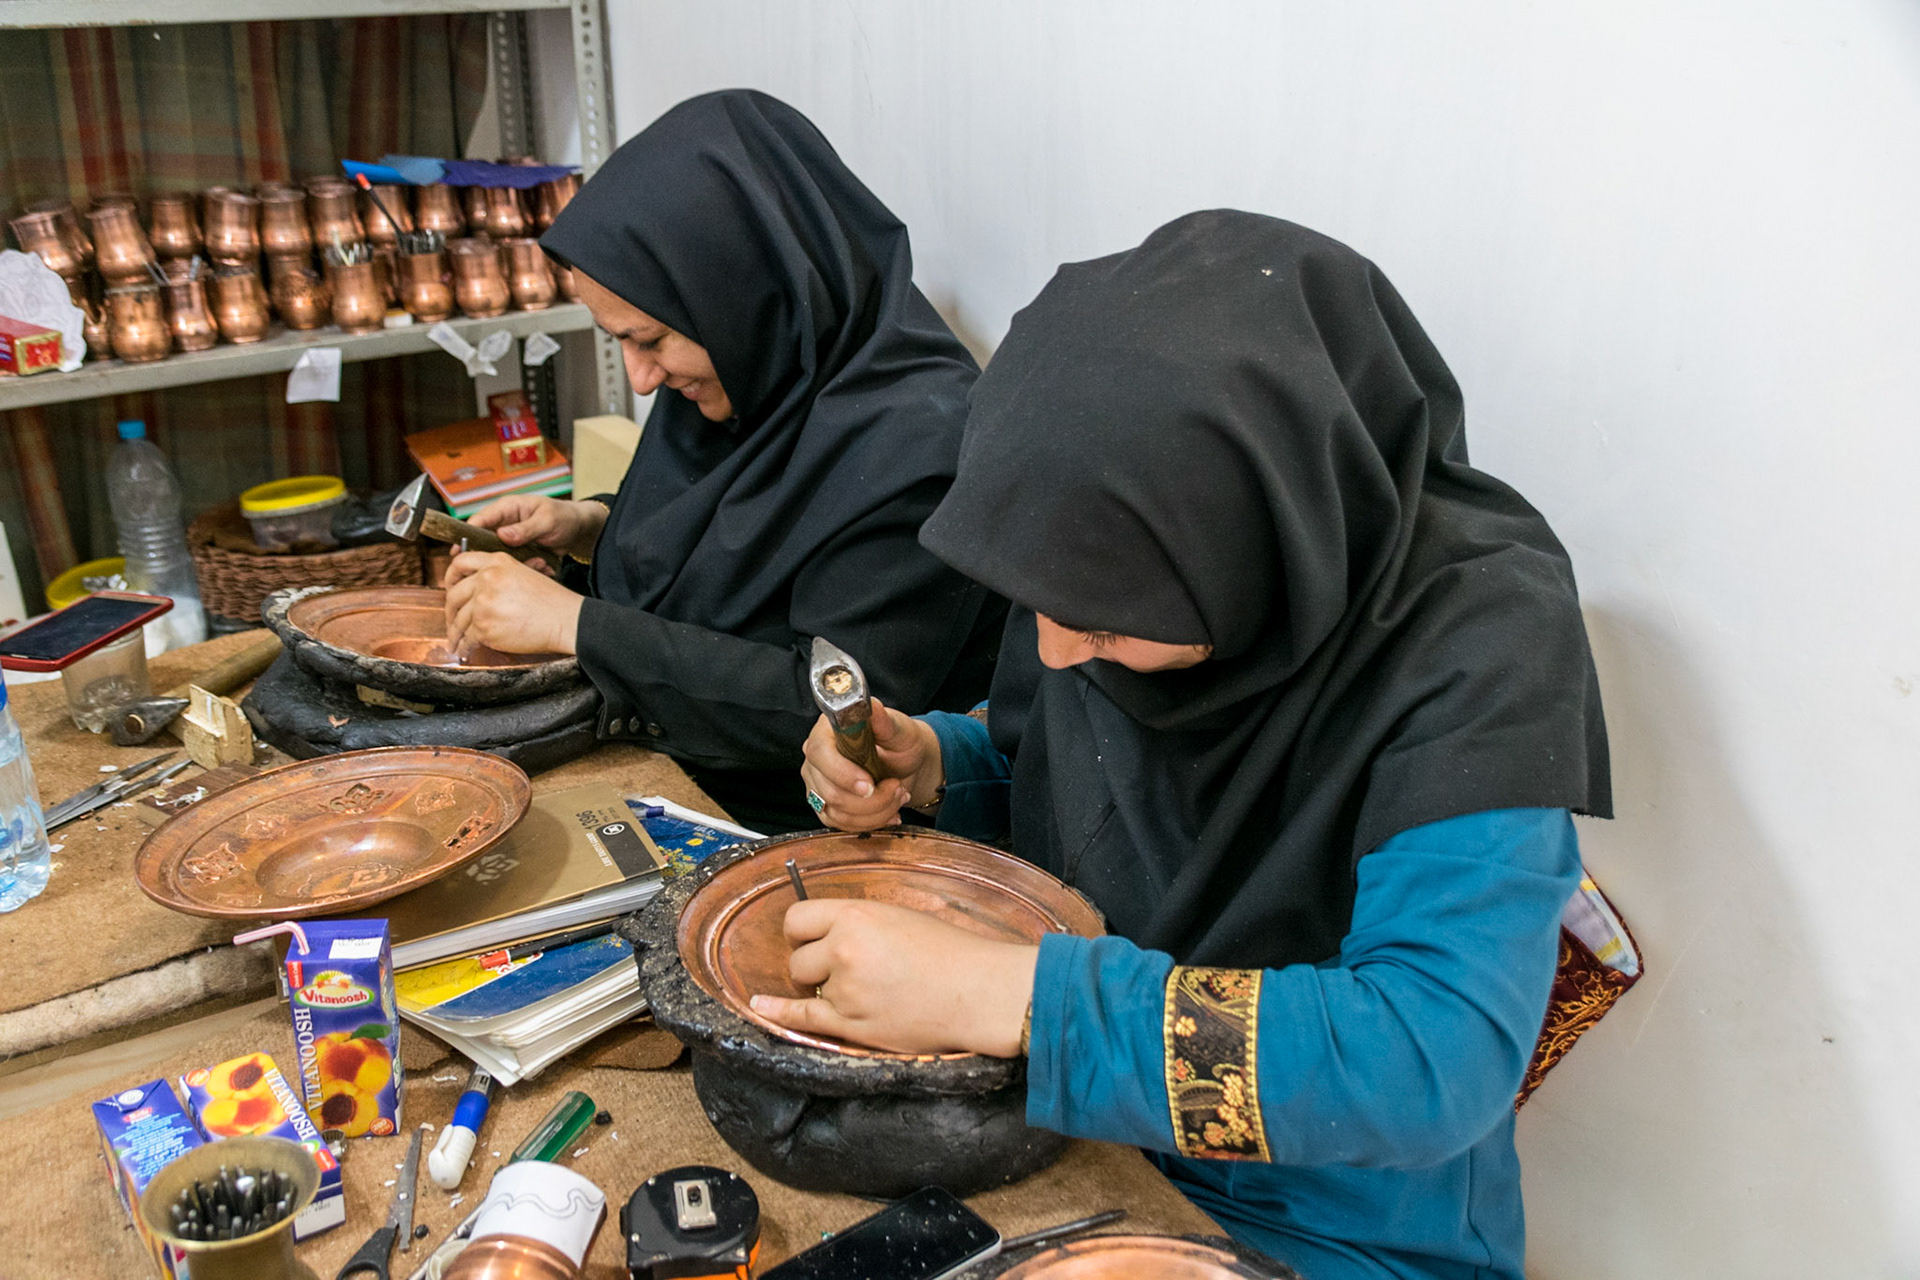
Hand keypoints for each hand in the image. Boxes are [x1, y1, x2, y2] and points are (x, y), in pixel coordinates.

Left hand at [444, 552, 583, 655]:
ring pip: (459, 621)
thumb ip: (498, 576)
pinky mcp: (484, 626)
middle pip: (454, 595)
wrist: (565, 620)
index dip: (450, 577)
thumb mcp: (525, 574)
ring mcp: (483, 603)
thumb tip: (476, 590)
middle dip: (450, 612)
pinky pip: (468, 638)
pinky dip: (465, 647)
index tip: (449, 588)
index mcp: (497, 563)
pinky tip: (466, 650)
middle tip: (451, 622)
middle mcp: (486, 579)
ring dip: (455, 634)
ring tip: (456, 642)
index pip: (460, 562)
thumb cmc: (552, 602)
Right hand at [467, 495, 608, 560]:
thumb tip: (502, 535)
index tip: (459, 553)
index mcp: (506, 508)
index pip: (478, 521)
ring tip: (539, 562)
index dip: (466, 536)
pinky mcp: (518, 553)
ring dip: (516, 565)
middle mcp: (503, 524)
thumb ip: (525, 528)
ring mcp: (509, 540)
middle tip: (500, 569)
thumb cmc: (563, 516)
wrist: (578, 529)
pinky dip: (527, 569)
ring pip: (498, 558)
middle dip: (492, 558)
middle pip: (483, 543)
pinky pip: (513, 565)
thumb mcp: (547, 520)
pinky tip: (544, 566)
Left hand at [750, 900, 1037, 1055]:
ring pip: (805, 987)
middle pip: (798, 956)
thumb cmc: (950, 952)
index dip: (801, 931)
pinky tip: (761, 1006)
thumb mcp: (900, 917)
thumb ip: (857, 923)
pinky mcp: (851, 1025)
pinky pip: (803, 1018)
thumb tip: (826, 934)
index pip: (798, 918)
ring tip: (858, 989)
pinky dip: (779, 1011)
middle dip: (812, 962)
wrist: (978, 991)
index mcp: (856, 916)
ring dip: (821, 987)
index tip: (808, 939)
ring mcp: (844, 990)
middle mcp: (843, 950)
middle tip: (842, 968)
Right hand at [799, 698, 941, 830]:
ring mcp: (817, 784)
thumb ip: (885, 721)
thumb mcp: (900, 730)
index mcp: (826, 731)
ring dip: (875, 811)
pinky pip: (841, 824)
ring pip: (837, 812)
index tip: (869, 785)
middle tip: (898, 787)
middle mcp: (816, 758)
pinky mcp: (826, 806)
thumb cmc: (901, 742)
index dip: (842, 773)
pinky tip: (889, 811)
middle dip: (871, 798)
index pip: (818, 753)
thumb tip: (872, 706)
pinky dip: (871, 822)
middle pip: (829, 791)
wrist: (907, 765)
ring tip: (898, 796)